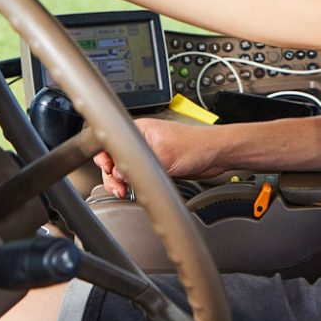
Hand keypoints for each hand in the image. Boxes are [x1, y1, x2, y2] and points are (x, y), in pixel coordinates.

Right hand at [93, 118, 219, 198]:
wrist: (215, 155)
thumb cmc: (196, 146)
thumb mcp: (165, 155)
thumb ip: (140, 165)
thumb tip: (119, 175)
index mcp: (140, 130)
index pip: (112, 140)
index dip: (105, 157)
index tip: (108, 170)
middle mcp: (141, 140)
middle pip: (114, 158)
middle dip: (113, 175)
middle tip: (118, 188)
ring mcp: (148, 153)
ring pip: (125, 168)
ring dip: (121, 181)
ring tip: (125, 191)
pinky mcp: (155, 164)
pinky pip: (137, 175)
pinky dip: (133, 183)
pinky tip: (134, 189)